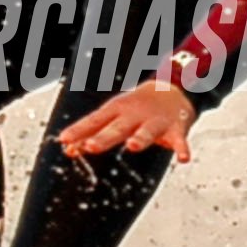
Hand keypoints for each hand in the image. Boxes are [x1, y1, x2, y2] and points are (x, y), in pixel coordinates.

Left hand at [57, 80, 196, 160]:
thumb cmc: (135, 107)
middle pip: (117, 128)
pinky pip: (179, 140)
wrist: (172, 88)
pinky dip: (182, 148)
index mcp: (116, 111)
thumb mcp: (112, 116)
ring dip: (141, 138)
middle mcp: (134, 115)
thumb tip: (68, 149)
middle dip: (104, 137)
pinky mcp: (175, 127)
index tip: (64, 140)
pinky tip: (182, 158)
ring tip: (133, 146)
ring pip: (147, 131)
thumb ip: (91, 133)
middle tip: (90, 146)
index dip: (79, 131)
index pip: (94, 121)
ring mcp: (155, 120)